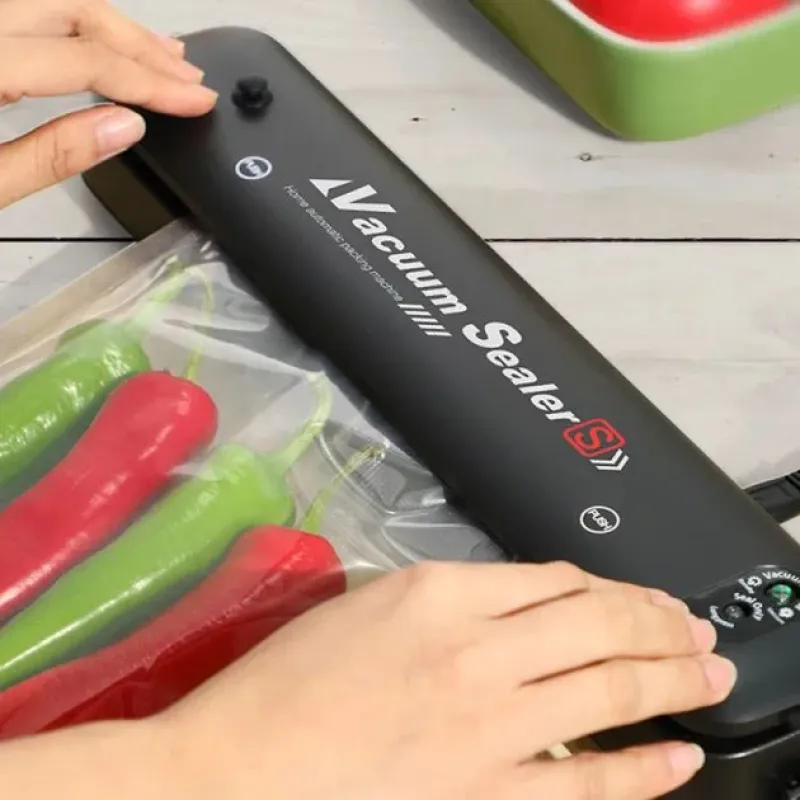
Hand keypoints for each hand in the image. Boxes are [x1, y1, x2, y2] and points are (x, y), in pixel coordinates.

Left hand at [0, 0, 216, 208]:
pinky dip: (79, 23)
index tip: (196, 101)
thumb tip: (126, 127)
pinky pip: (34, 9)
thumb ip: (53, 154)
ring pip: (57, 1)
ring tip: (164, 57)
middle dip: (142, 47)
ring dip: (118, 28)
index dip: (150, 82)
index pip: (85, 60)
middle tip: (190, 79)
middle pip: (75, 11)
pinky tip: (108, 43)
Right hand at [160, 561, 735, 799]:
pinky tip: (679, 755)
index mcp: (439, 591)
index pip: (554, 578)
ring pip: (610, 690)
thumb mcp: (371, 603)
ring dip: (672, 678)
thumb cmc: (288, 681)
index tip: (635, 595)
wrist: (238, 769)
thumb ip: (454, 595)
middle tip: (695, 628)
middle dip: (660, 623)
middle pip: (598, 622)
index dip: (609, 585)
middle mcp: (474, 649)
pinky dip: (645, 769)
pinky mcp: (484, 794)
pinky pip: (588, 783)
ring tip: (708, 673)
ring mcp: (487, 726)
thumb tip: (530, 598)